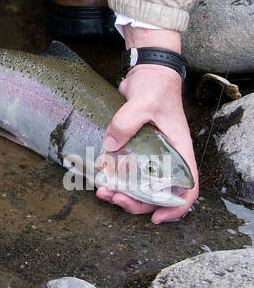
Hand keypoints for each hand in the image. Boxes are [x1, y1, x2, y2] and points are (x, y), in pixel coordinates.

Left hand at [95, 28, 197, 223]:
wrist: (147, 70)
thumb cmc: (155, 85)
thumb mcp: (143, 101)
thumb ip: (127, 122)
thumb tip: (110, 145)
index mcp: (180, 150)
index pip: (187, 188)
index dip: (175, 207)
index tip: (156, 217)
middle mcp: (168, 156)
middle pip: (157, 193)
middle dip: (136, 202)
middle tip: (113, 198)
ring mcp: (152, 153)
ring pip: (140, 185)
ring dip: (123, 193)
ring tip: (102, 192)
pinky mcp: (136, 147)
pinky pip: (128, 170)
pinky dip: (116, 178)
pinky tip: (100, 179)